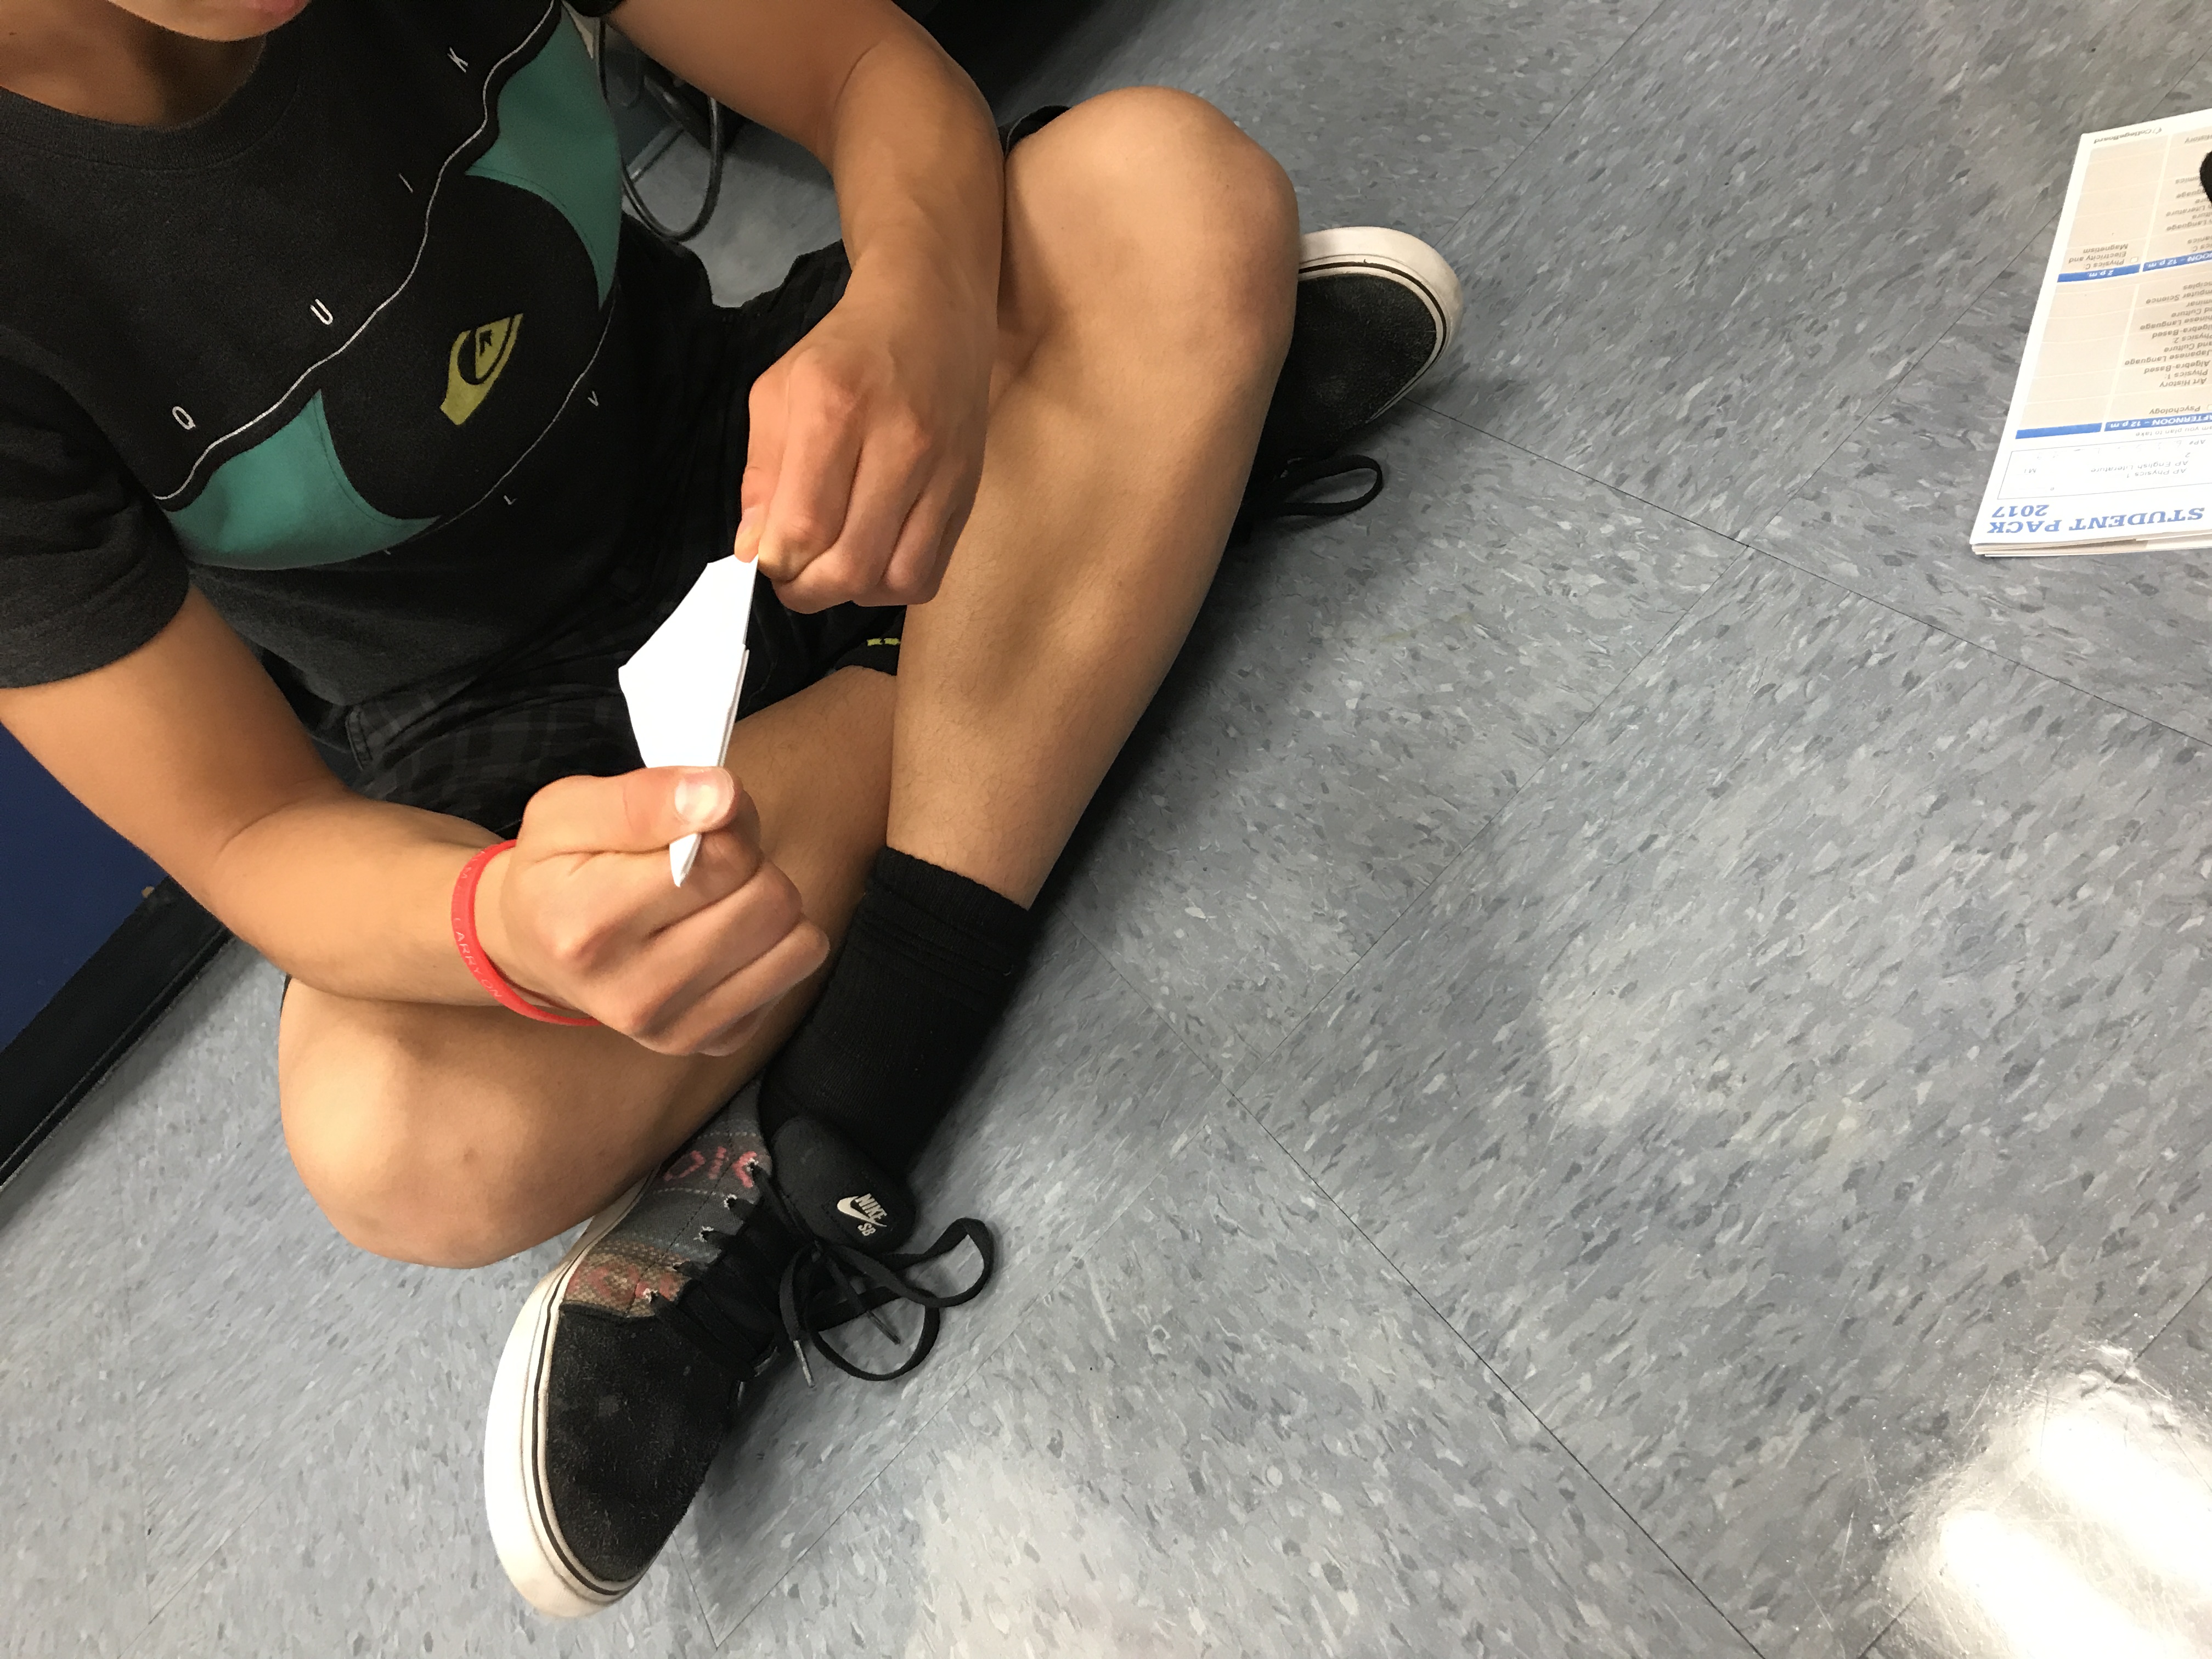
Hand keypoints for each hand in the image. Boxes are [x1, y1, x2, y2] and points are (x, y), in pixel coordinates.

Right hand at [473, 766, 826, 1055]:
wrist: (536, 949)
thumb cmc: (556, 872)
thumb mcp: (569, 811)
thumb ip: (646, 798)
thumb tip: (720, 795)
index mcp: (588, 927)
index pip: (724, 858)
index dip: (726, 820)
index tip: (696, 818)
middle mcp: (634, 993)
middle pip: (769, 900)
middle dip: (748, 862)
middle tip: (702, 861)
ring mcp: (677, 1028)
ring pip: (797, 941)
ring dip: (767, 903)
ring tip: (713, 896)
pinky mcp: (714, 1042)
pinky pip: (794, 972)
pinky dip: (771, 944)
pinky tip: (719, 935)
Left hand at [735, 259, 994, 612]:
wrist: (932, 313)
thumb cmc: (846, 352)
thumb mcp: (779, 391)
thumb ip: (761, 473)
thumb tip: (754, 549)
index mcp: (835, 408)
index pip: (804, 526)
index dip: (775, 562)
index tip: (766, 557)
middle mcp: (898, 443)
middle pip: (850, 564)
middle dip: (807, 590)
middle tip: (792, 578)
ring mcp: (942, 473)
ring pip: (895, 580)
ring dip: (852, 593)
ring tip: (831, 569)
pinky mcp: (967, 494)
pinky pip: (929, 573)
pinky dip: (892, 586)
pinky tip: (871, 560)